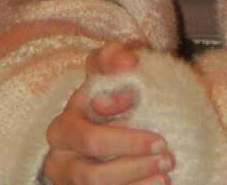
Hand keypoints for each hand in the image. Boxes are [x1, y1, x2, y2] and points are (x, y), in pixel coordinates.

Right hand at [42, 42, 174, 184]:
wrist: (99, 117)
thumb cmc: (104, 88)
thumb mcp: (104, 66)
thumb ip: (112, 56)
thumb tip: (129, 63)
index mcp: (62, 127)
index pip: (91, 139)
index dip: (126, 141)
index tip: (160, 139)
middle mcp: (59, 159)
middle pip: (93, 175)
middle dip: (134, 165)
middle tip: (167, 156)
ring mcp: (68, 181)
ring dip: (137, 182)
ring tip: (166, 173)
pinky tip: (158, 183)